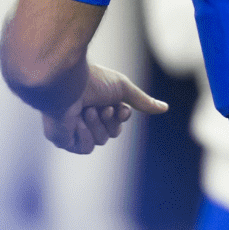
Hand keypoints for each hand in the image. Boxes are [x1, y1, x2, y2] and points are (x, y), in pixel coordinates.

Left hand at [42, 63, 167, 153]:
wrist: (66, 84)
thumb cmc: (93, 81)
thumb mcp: (123, 89)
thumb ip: (142, 101)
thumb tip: (165, 108)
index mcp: (99, 102)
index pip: (119, 121)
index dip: (122, 117)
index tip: (119, 108)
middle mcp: (86, 115)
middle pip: (112, 133)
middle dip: (109, 121)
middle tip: (102, 108)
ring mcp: (74, 128)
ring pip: (100, 141)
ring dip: (97, 125)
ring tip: (86, 110)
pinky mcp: (64, 138)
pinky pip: (85, 148)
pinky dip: (85, 135)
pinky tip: (78, 121)